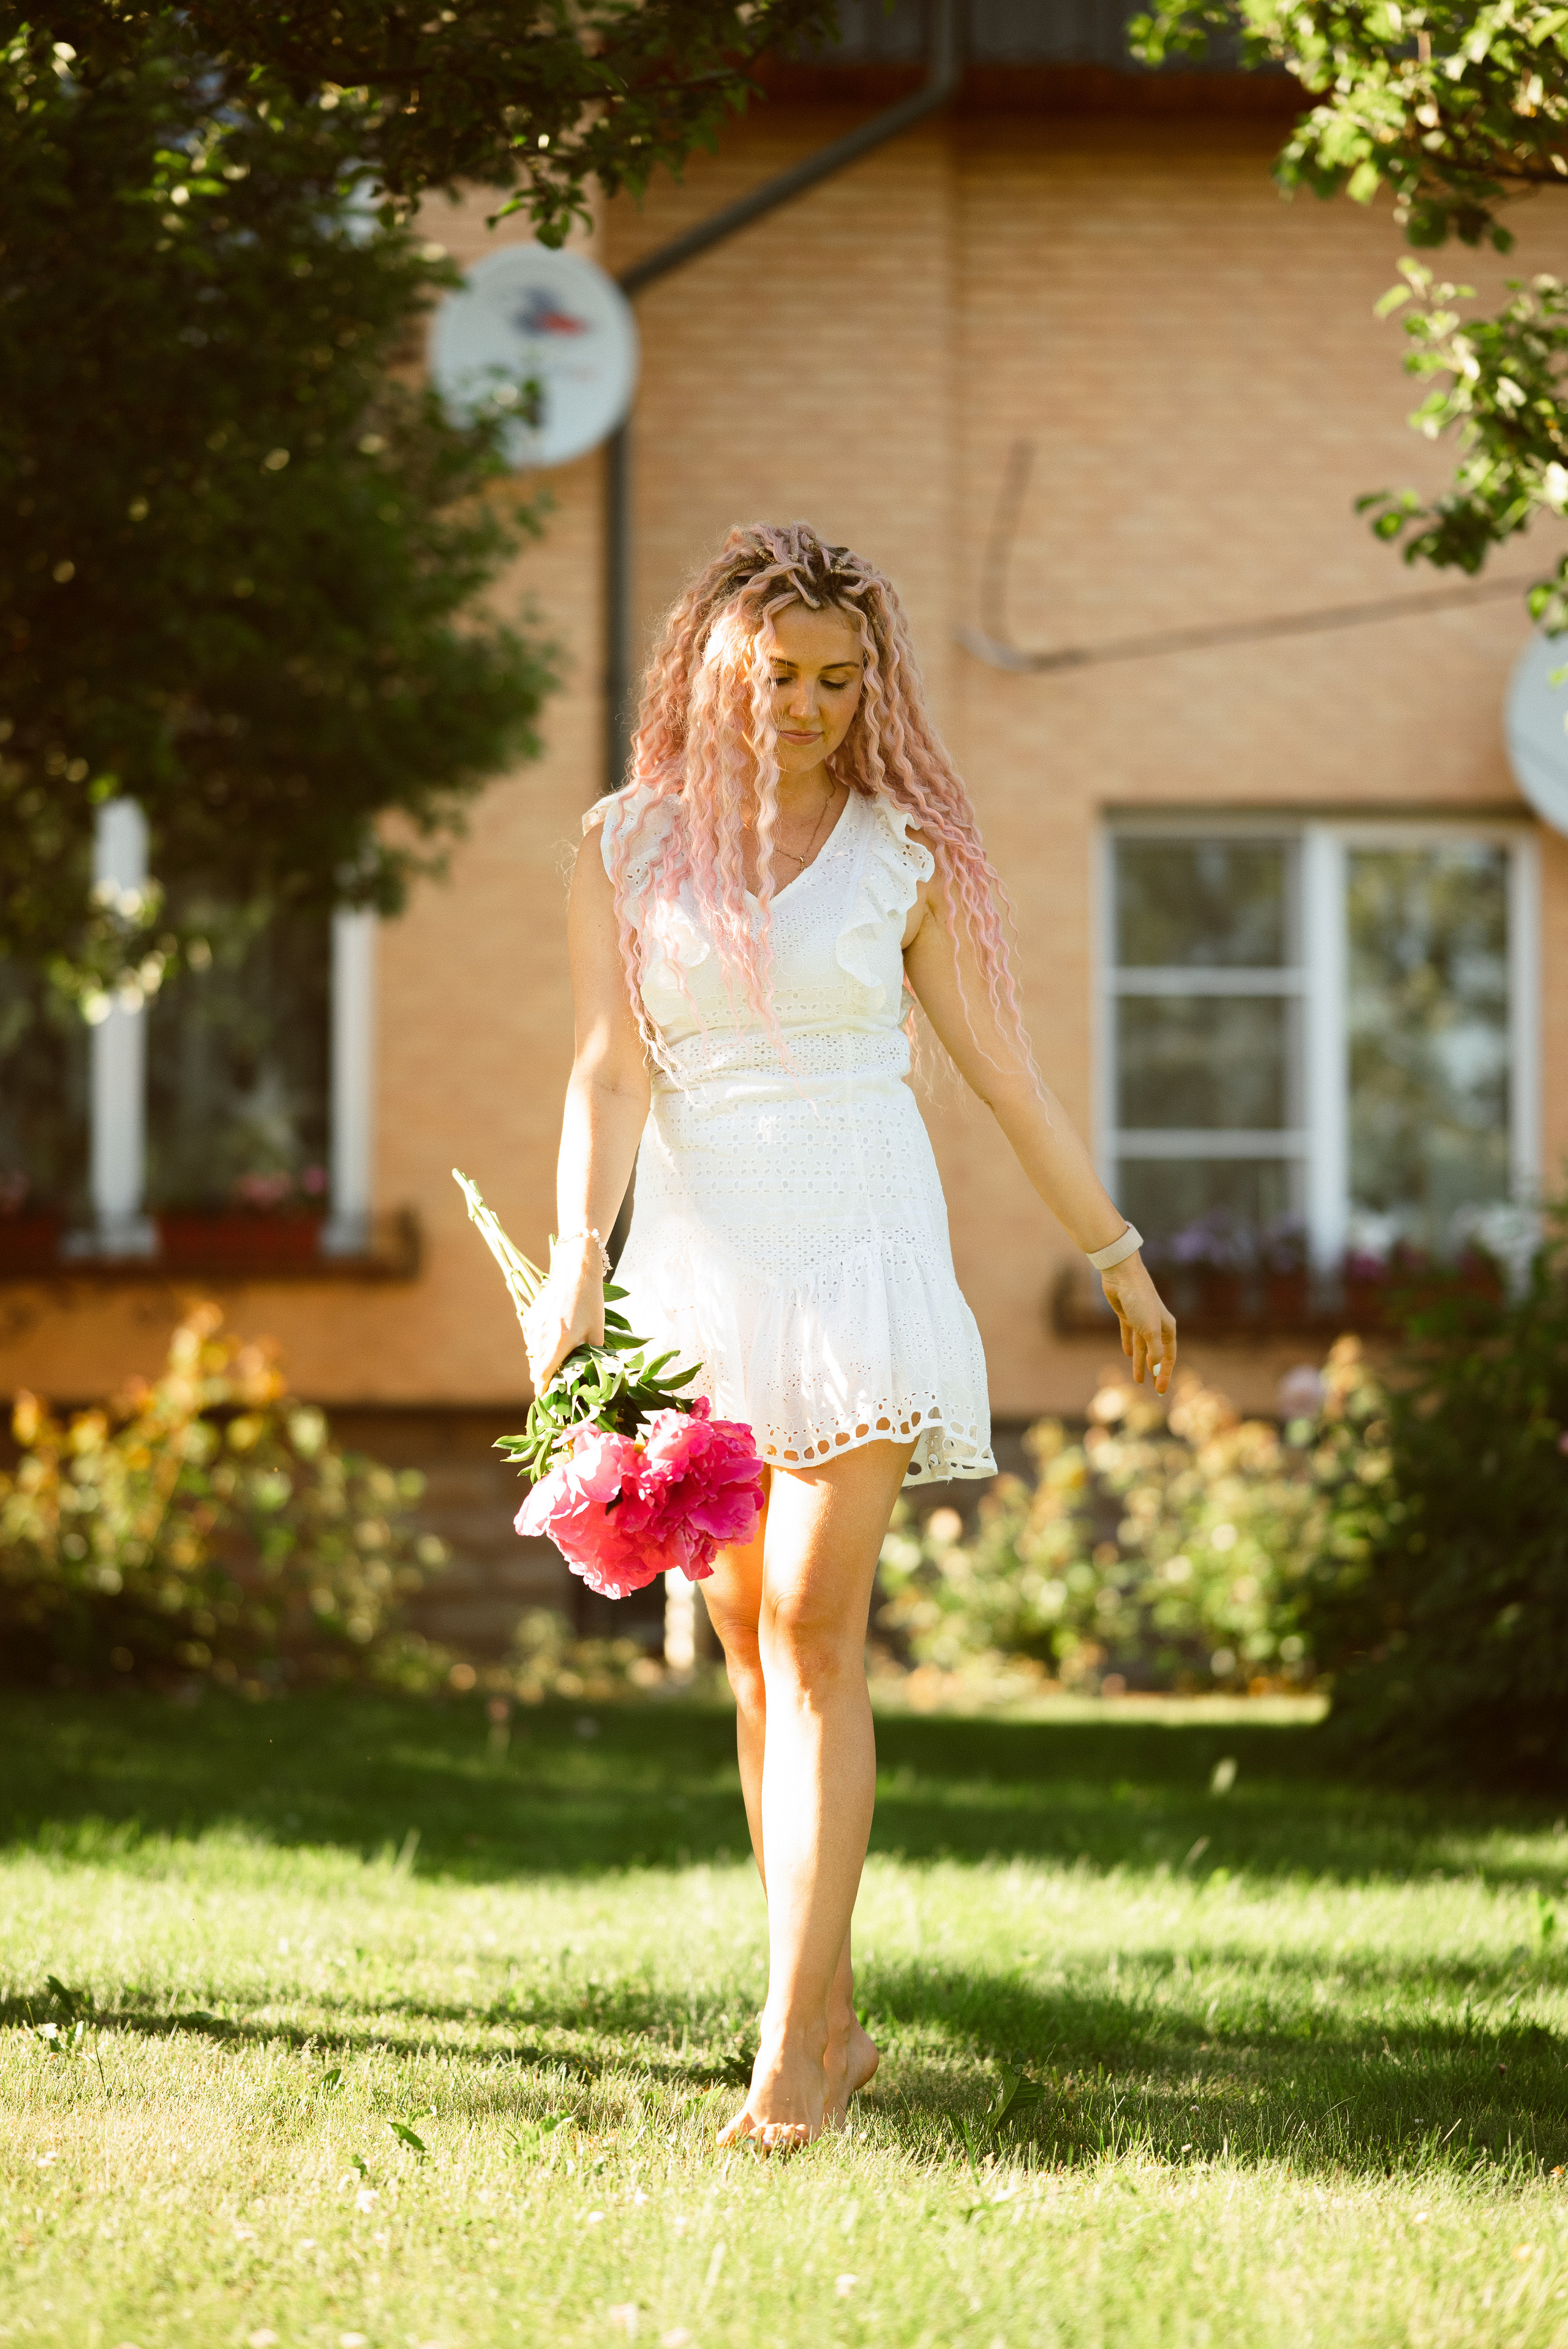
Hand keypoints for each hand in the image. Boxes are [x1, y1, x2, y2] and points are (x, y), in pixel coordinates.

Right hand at [521, 1241, 604, 1391]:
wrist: (575, 1272)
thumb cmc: (590, 1302)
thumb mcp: (596, 1331)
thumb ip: (593, 1356)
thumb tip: (593, 1374)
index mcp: (559, 1343)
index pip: (542, 1377)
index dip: (544, 1391)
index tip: (549, 1399)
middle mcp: (541, 1337)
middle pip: (536, 1369)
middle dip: (545, 1378)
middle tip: (559, 1381)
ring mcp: (533, 1327)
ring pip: (533, 1355)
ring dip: (542, 1361)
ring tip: (559, 1359)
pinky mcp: (529, 1318)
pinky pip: (531, 1340)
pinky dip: (540, 1345)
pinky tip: (554, 1338)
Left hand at [1100, 1253, 1176, 1393]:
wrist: (1123, 1277)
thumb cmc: (1140, 1301)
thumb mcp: (1149, 1329)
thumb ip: (1154, 1349)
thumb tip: (1155, 1367)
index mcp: (1167, 1328)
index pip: (1168, 1356)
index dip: (1164, 1373)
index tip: (1160, 1390)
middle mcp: (1156, 1325)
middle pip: (1156, 1353)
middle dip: (1153, 1371)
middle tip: (1151, 1387)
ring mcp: (1141, 1320)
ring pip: (1142, 1347)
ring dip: (1140, 1362)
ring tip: (1137, 1379)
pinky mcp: (1126, 1315)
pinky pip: (1128, 1333)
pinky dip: (1128, 1344)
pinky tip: (1128, 1353)